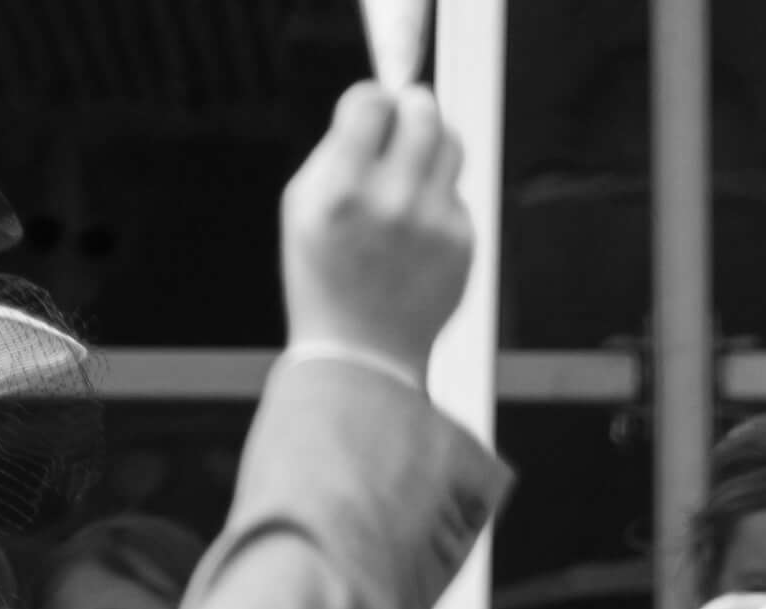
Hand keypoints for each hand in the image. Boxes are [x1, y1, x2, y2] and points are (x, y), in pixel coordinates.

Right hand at [277, 81, 476, 377]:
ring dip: (433, 146)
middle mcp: (393, 202)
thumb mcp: (302, 204)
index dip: (374, 99)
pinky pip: (456, 194)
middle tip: (405, 121)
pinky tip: (417, 232)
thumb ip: (337, 148)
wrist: (362, 352)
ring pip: (451, 144)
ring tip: (411, 170)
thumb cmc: (324, 271)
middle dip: (413, 109)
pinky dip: (439, 200)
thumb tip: (379, 101)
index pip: (373, 101)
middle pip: (424, 112)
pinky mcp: (463, 242)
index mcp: (343, 189)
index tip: (373, 111)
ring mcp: (434, 223)